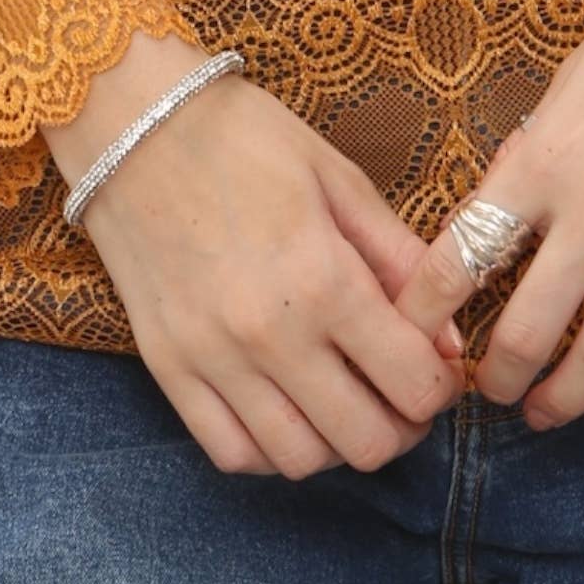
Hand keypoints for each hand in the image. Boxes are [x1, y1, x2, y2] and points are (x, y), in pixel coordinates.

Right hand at [46, 33, 467, 478]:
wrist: (134, 122)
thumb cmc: (246, 139)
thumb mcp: (340, 181)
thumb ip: (400, 261)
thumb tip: (449, 339)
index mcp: (324, 279)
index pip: (413, 383)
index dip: (443, 389)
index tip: (440, 371)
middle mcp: (269, 335)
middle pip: (364, 441)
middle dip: (403, 428)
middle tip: (403, 395)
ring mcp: (211, 359)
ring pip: (299, 461)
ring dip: (338, 446)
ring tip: (347, 404)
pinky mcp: (167, 368)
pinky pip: (230, 453)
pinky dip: (270, 452)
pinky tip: (288, 413)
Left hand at [391, 0, 583, 428]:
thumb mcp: (572, 82)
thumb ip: (538, 156)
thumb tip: (506, 224)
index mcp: (543, 155)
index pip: (461, 258)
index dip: (426, 313)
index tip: (413, 337)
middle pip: (528, 329)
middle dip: (496, 376)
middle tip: (485, 391)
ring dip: (563, 397)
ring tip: (542, 411)